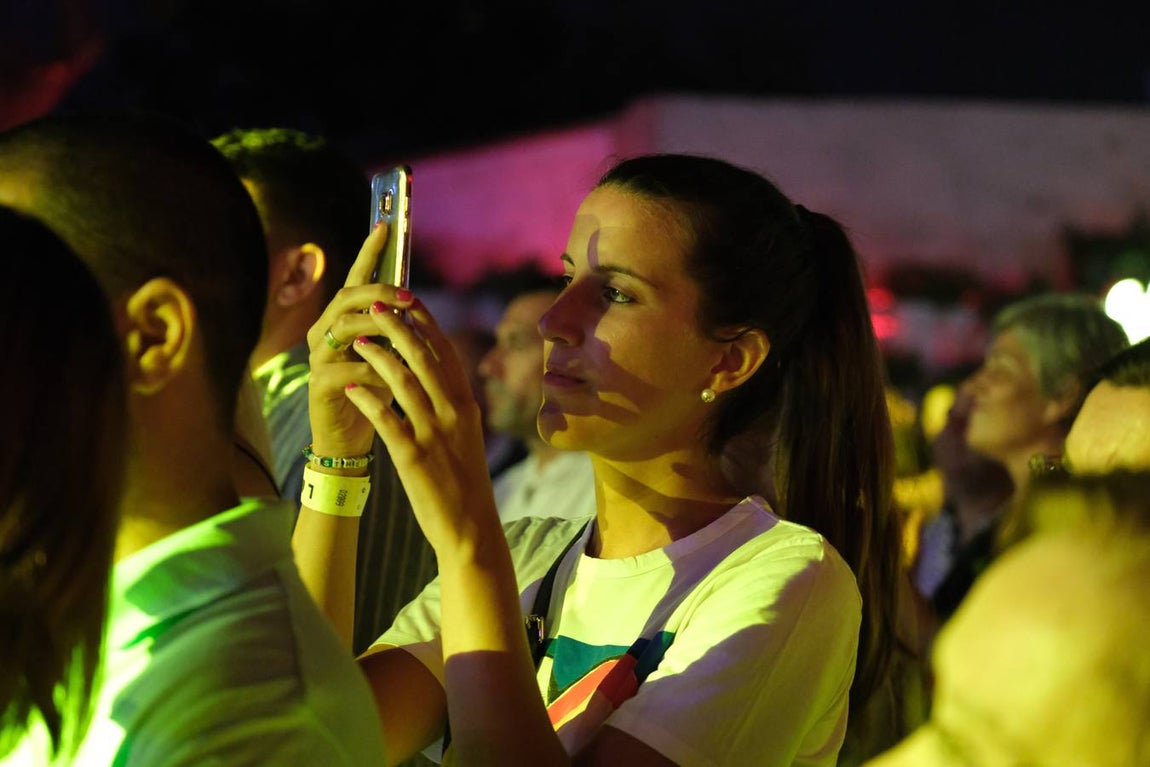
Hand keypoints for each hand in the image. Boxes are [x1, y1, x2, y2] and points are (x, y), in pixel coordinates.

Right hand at [307, 223, 410, 460]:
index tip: (385, 226)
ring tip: (401, 332)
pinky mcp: (319, 384)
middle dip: (379, 292)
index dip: (369, 253)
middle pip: (347, 297)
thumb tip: (412, 297)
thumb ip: (394, 328)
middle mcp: (324, 333)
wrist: (350, 439)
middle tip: (408, 296)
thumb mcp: (389, 355)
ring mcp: (318, 357)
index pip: (355, 279)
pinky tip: (391, 375)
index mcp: (342, 321)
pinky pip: (346, 368)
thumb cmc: (373, 393)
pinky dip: (373, 369)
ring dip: (377, 328)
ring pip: (344, 327)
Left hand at [343, 290, 499, 552]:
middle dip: (398, 327)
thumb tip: (436, 372)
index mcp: (466, 405)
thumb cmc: (465, 480)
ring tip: (356, 340)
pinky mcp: (414, 458)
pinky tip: (351, 388)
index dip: (425, 323)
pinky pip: (387, 421)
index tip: (407, 300)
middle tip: (376, 306)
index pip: (445, 353)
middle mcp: (453, 413)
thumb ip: (452, 403)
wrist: (471, 527)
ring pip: (403, 383)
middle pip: (424, 358)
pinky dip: (368, 400)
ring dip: (378, 356)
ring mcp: (434, 434)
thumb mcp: (466, 434)